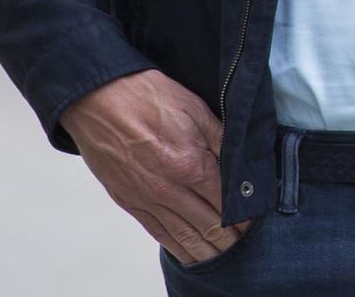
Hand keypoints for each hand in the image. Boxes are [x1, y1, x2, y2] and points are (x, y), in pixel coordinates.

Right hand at [61, 69, 251, 265]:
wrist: (98, 100)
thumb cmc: (148, 97)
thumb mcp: (196, 110)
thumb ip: (221, 140)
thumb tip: (242, 165)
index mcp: (190, 165)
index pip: (226, 202)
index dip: (244, 216)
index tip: (256, 222)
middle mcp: (169, 189)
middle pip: (208, 225)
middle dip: (230, 239)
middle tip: (247, 246)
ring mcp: (147, 199)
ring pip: (184, 236)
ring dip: (207, 250)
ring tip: (226, 257)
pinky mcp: (129, 202)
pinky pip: (158, 233)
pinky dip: (177, 247)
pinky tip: (191, 254)